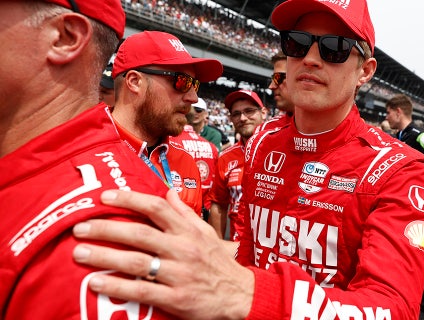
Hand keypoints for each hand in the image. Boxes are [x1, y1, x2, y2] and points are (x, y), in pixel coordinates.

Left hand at [72, 189, 253, 319]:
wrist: (240, 295)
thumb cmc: (219, 263)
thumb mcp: (207, 233)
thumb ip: (185, 213)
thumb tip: (168, 191)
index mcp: (189, 231)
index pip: (156, 208)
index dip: (129, 199)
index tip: (104, 197)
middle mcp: (183, 249)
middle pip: (139, 234)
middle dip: (106, 229)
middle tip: (80, 227)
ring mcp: (179, 274)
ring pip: (137, 262)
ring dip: (105, 256)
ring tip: (80, 253)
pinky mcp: (176, 298)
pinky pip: (142, 291)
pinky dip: (118, 286)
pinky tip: (97, 282)